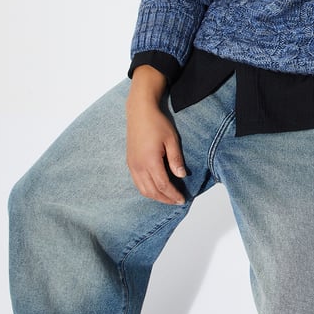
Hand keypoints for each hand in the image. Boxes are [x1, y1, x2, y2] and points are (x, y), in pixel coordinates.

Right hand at [126, 66, 186, 203]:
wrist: (139, 112)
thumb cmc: (157, 123)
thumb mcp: (171, 140)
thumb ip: (176, 159)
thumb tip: (181, 175)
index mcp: (150, 161)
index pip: (163, 185)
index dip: (173, 194)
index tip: (183, 198)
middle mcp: (138, 166)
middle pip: (152, 191)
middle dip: (166, 199)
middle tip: (177, 201)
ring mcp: (132, 165)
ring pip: (143, 189)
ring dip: (156, 197)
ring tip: (168, 198)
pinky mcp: (130, 162)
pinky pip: (137, 183)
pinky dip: (147, 190)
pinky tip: (155, 189)